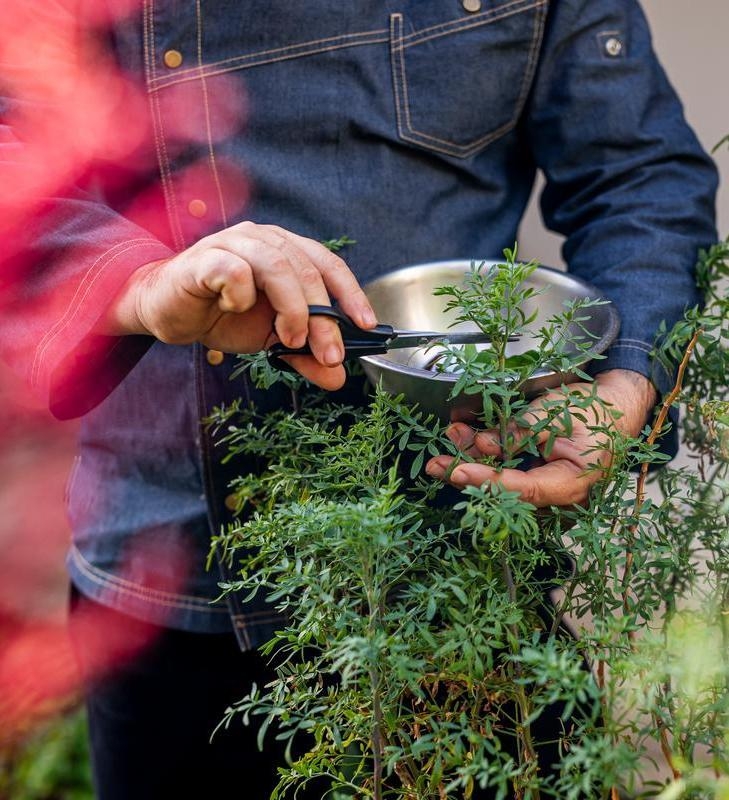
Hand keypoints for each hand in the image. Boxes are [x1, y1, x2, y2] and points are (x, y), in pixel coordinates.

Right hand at [99, 221, 376, 388]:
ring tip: (288, 340)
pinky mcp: (203, 259)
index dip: (351, 293)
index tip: (367, 324)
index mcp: (286, 252)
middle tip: (328, 354)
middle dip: (323, 317)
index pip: (328, 264)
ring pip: (276, 265)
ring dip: (292, 308)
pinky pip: (233, 270)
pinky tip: (234, 309)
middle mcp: (264, 240)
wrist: (167, 313)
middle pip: (307, 270)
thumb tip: (338, 376)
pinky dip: (241, 294)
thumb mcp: (271, 340)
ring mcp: (233, 244)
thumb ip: (305, 355)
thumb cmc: (222, 316)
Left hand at [425, 370, 657, 506]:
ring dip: (472, 460)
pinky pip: (506, 471)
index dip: (487, 482)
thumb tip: (485, 446)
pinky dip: (485, 456)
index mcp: (572, 484)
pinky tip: (465, 438)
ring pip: (501, 482)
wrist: (617, 406)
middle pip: (505, 492)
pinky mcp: (537, 477)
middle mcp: (557, 496)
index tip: (458, 472)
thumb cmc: (595, 410)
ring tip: (450, 437)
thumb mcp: (557, 415)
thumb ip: (520, 432)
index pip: (523, 490)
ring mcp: (546, 489)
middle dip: (469, 473)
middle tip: (435, 464)